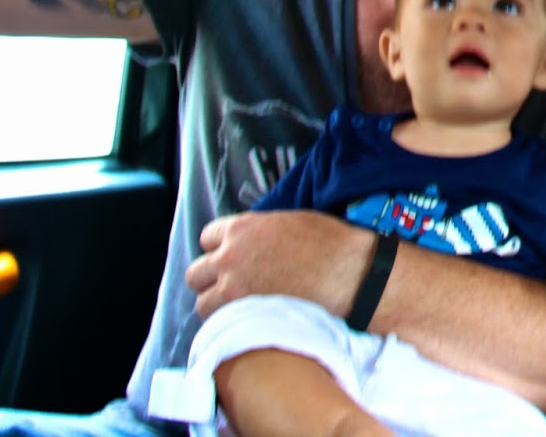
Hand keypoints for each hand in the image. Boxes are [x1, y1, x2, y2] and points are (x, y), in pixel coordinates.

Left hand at [186, 210, 373, 318]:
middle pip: (196, 273)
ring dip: (216, 304)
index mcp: (241, 228)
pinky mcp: (245, 315)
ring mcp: (234, 289)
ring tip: (239, 307)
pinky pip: (221, 323)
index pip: (207, 237)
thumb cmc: (329, 243)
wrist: (350, 274)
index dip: (221, 247)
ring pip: (202, 303)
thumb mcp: (288, 221)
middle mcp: (230, 256)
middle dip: (210, 278)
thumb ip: (258, 232)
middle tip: (231, 284)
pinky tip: (248, 320)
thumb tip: (249, 242)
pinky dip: (229, 322)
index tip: (233, 257)